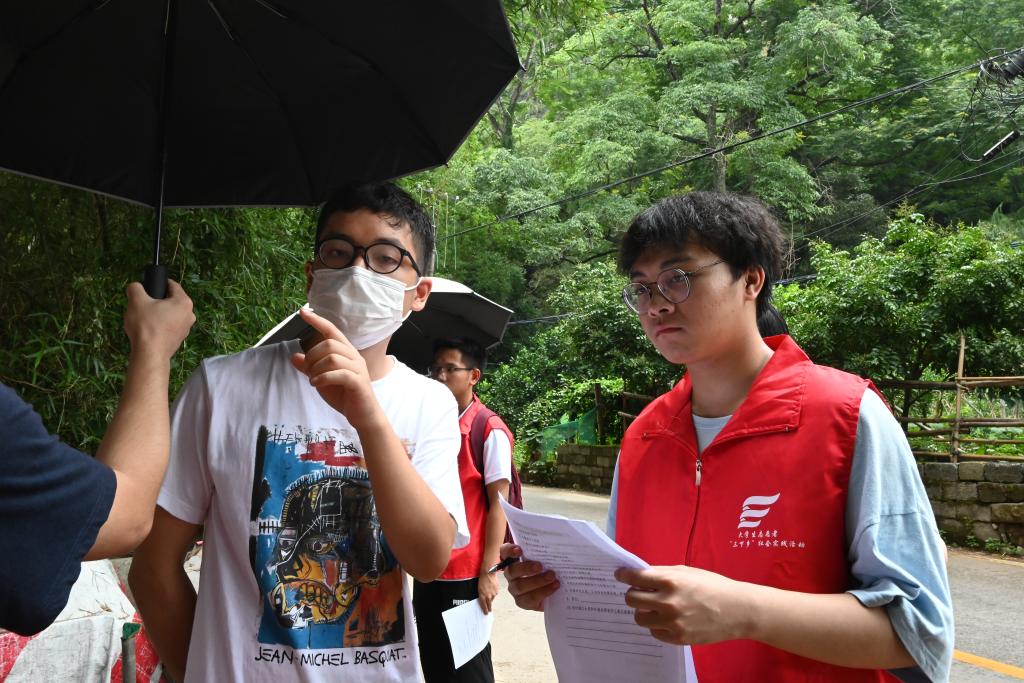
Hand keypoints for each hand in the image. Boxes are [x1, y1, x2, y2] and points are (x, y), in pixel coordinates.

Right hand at [123, 279, 194, 359]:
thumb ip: (135, 288)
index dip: (158, 284)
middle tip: (143, 305)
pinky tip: (148, 330)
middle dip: (156, 301)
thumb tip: (135, 287)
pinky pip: (168, 326)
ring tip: (143, 319)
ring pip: (169, 314)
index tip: (148, 287)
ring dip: (157, 314)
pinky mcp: (179, 339)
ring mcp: (186, 328)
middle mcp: (189, 314)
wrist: (150, 354)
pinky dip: (159, 326)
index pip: (171, 285)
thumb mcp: (136, 301)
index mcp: (184, 302)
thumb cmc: (146, 325)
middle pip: (170, 300)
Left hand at [290, 307, 378, 428]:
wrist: (363, 416)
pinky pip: (340, 374)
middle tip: (307, 371)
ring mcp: (358, 369)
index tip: (303, 311)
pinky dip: (324, 377)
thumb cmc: (345, 396)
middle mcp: (354, 357)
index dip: (317, 320)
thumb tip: (294, 356)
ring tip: (313, 379)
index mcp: (346, 353)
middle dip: (312, 356)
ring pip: (333, 358)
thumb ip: (309, 368)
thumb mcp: (322, 379)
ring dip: (317, 368)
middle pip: (329, 344)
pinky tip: (316, 384)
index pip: (332, 330)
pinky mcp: (359, 383)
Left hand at [477, 570, 500, 613]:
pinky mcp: (497, 591)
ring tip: (489, 591)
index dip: (485, 610)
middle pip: (489, 604)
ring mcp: (494, 594)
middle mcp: (488, 596)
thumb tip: (483, 600)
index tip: (486, 613)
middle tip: (489, 610)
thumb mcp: (479, 588)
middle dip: (489, 608)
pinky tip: (492, 588)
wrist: (488, 573)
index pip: (484, 606)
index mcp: (482, 596)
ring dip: (491, 597)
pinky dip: (493, 592)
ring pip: (492, 598)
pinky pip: (495, 593)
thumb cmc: (482, 580)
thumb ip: (481, 595)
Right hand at [501, 543, 558, 611]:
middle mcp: (511, 574)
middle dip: (526, 568)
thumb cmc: (547, 568)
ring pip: (520, 586)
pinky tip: (554, 587)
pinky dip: (543, 592)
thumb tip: (556, 540)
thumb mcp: (546, 557)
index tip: (520, 550)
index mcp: (513, 560)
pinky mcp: (522, 602)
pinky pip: (529, 599)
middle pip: (512, 571)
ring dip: (537, 581)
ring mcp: (515, 589)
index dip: (510, 551)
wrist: (553, 590)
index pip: (505, 552)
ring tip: (552, 577)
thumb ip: (545, 550)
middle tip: (540, 566)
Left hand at [615, 565, 752, 645]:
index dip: (624, 575)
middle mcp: (668, 601)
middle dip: (633, 594)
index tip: (620, 575)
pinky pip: (654, 631)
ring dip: (644, 611)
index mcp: (670, 580)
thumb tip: (640, 575)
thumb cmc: (713, 586)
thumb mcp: (687, 571)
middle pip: (631, 599)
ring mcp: (672, 622)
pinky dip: (657, 625)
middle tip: (640, 593)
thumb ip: (663, 573)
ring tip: (655, 607)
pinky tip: (668, 619)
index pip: (634, 578)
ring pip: (639, 618)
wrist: (737, 610)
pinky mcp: (677, 637)